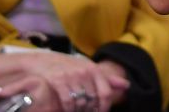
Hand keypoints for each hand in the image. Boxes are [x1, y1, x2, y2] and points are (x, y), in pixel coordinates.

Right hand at [0, 52, 128, 111]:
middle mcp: (84, 72)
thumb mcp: (89, 70)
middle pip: (93, 99)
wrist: (42, 62)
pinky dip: (69, 109)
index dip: (105, 107)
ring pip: (81, 102)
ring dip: (80, 111)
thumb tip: (127, 86)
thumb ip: (107, 79)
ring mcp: (71, 76)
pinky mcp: (58, 81)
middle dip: (91, 111)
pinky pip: (67, 101)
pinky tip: (67, 111)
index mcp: (94, 70)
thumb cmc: (68, 67)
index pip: (106, 92)